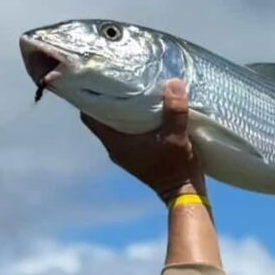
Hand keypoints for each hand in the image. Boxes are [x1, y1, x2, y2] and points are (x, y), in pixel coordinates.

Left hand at [80, 80, 205, 201]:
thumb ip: (175, 111)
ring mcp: (125, 154)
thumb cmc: (177, 169)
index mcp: (117, 143)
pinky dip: (130, 120)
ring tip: (129, 89)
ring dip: (120, 109)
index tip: (96, 78)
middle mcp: (115, 149)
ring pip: (113, 125)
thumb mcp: (178, 138)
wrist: (185, 195)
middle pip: (100, 117)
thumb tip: (173, 83)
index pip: (89, 115)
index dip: (89, 95)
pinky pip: (125, 133)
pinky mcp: (135, 157)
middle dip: (106, 98)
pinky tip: (142, 109)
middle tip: (115, 78)